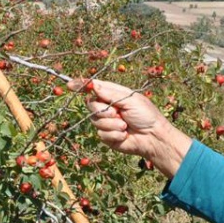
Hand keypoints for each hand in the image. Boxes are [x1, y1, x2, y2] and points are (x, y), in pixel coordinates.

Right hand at [67, 77, 191, 177]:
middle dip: (103, 110)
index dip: (82, 86)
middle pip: (91, 104)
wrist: (153, 137)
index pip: (94, 88)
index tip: (70, 85)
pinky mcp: (107, 136)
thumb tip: (93, 84)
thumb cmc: (146, 115)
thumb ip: (110, 93)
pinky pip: (101, 133)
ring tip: (125, 125)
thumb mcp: (130, 99)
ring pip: (95, 120)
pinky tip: (124, 135)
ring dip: (111, 124)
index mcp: (114, 95)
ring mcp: (106, 122)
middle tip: (117, 113)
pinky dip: (114, 134)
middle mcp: (108, 107)